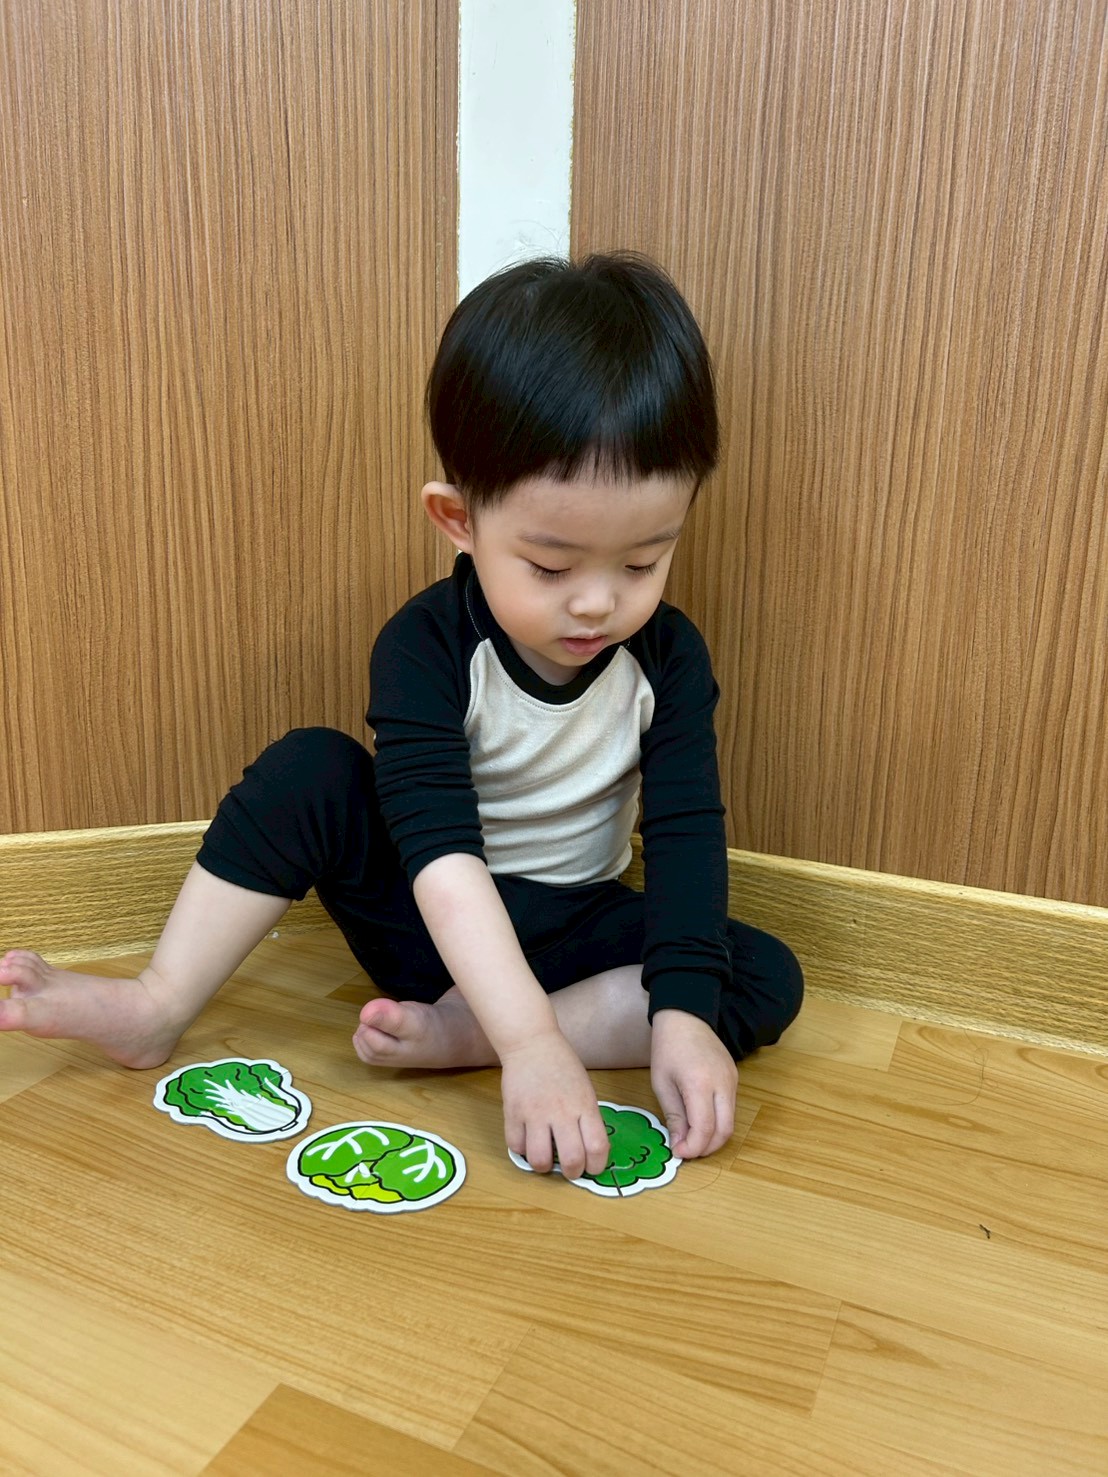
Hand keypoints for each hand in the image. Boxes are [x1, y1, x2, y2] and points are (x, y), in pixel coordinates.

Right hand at [499, 1029, 609, 1179]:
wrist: (532, 1044)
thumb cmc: (563, 1066)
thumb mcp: (585, 1090)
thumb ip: (587, 1118)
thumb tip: (588, 1150)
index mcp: (584, 1105)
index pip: (597, 1147)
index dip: (597, 1166)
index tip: (593, 1168)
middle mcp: (561, 1112)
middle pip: (572, 1159)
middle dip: (573, 1173)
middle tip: (570, 1170)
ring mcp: (535, 1113)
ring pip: (540, 1159)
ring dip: (545, 1166)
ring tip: (546, 1158)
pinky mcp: (513, 1113)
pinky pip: (516, 1147)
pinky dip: (523, 1151)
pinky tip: (528, 1141)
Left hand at [650, 1009, 737, 1158]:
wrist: (686, 1017)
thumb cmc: (667, 1048)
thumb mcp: (662, 1083)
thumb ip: (674, 1116)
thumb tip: (679, 1146)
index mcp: (700, 1084)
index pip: (705, 1129)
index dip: (693, 1148)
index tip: (678, 1152)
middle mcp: (723, 1084)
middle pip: (725, 1131)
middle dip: (707, 1148)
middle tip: (687, 1151)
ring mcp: (732, 1080)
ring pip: (730, 1122)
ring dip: (714, 1137)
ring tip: (692, 1138)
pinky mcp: (735, 1078)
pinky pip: (730, 1108)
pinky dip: (718, 1121)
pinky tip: (701, 1121)